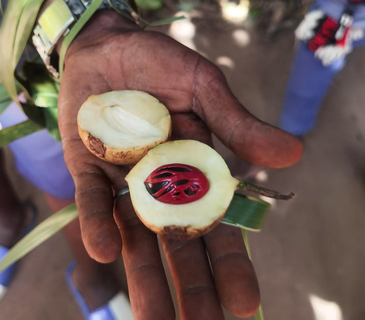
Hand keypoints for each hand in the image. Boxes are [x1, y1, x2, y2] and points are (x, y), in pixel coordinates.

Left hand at [58, 11, 301, 318]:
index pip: (217, 226)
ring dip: (143, 277)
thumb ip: (236, 123)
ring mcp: (123, 183)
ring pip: (135, 238)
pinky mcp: (87, 171)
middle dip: (189, 286)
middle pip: (178, 245)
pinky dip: (98, 225)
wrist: (105, 46)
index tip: (243, 303)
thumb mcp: (203, 88)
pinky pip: (93, 203)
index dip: (229, 264)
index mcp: (196, 172)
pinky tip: (104, 251)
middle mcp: (160, 187)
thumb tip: (291, 154)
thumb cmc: (158, 64)